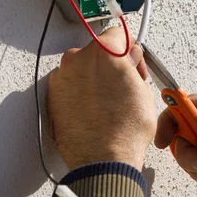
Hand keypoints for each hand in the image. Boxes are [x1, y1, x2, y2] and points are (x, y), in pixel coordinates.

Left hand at [48, 27, 156, 171]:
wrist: (102, 161)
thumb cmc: (124, 132)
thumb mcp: (144, 92)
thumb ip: (133, 68)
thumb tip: (129, 61)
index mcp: (104, 53)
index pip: (117, 34)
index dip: (128, 50)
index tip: (131, 60)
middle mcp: (77, 59)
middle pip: (97, 52)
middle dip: (110, 65)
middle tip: (122, 86)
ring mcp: (61, 78)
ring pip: (81, 69)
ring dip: (93, 79)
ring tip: (107, 104)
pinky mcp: (52, 96)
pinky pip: (69, 86)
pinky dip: (79, 93)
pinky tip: (93, 111)